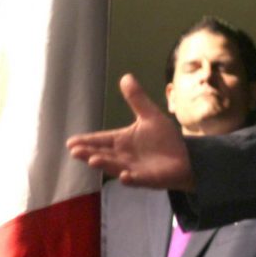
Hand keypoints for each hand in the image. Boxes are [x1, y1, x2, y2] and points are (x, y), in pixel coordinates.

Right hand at [66, 74, 195, 190]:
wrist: (185, 157)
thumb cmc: (164, 139)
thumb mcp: (150, 116)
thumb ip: (137, 99)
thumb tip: (126, 76)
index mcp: (122, 141)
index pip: (101, 140)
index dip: (87, 141)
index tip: (70, 142)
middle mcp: (123, 156)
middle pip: (103, 154)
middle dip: (89, 153)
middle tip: (75, 151)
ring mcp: (134, 169)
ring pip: (116, 167)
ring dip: (106, 164)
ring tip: (93, 160)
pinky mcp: (148, 178)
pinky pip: (138, 180)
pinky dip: (131, 179)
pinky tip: (125, 176)